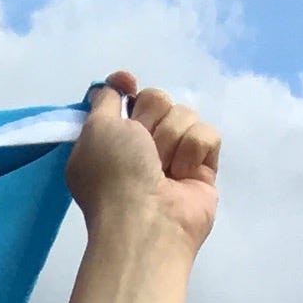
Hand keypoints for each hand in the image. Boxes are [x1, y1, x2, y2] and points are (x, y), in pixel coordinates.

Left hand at [67, 71, 219, 253]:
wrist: (146, 221)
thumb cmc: (114, 175)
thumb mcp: (95, 129)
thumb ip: (104, 100)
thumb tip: (119, 82)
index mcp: (112, 138)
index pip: (128, 96)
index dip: (127, 88)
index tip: (128, 84)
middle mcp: (141, 146)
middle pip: (158, 100)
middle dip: (151, 118)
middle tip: (143, 148)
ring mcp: (174, 156)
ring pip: (185, 115)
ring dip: (171, 139)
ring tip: (162, 169)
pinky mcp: (204, 166)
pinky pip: (208, 134)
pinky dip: (194, 150)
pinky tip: (183, 175)